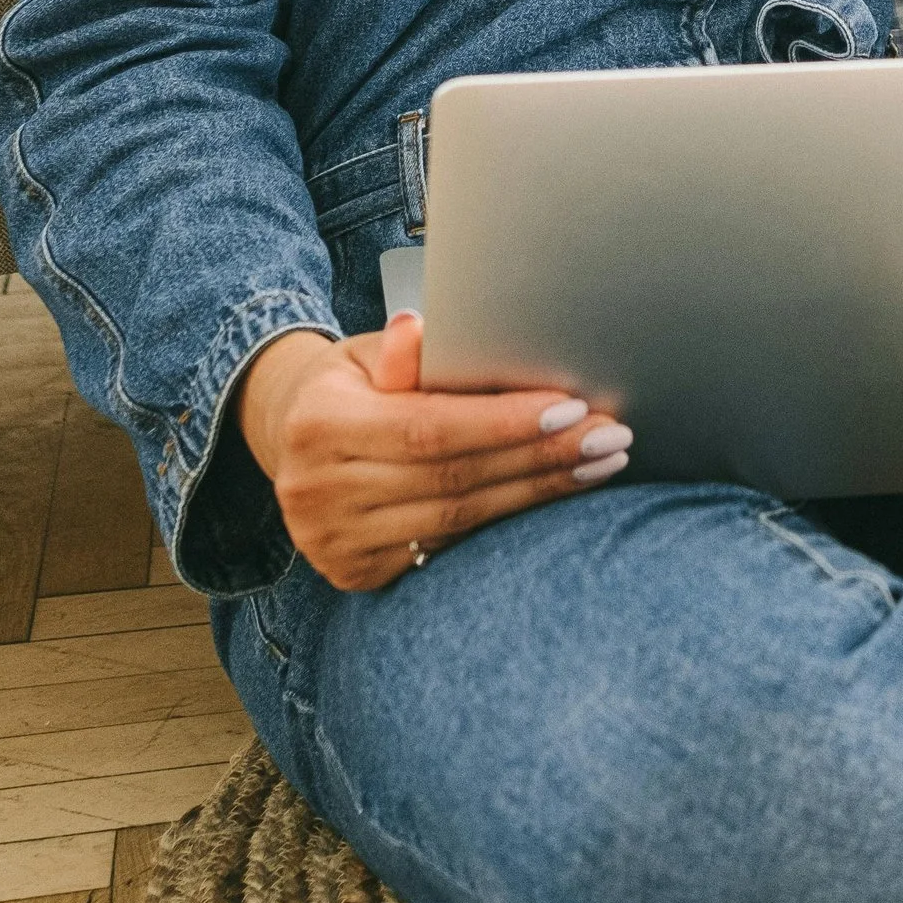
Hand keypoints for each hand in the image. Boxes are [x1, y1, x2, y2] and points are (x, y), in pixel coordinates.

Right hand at [234, 312, 631, 591]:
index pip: (429, 428)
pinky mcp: (355, 573)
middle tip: (610, 436)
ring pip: (458, 521)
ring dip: (538, 493)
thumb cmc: (351, 384)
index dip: (504, 423)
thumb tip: (420, 329)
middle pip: (452, 479)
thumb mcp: (364, 353)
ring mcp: (333, 542)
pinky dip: (507, 523)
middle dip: (540, 458)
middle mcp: (317, 491)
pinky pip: (447, 549)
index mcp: (319, 425)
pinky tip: (555, 499)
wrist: (292, 438)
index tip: (572, 408)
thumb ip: (399, 352)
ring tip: (600, 464)